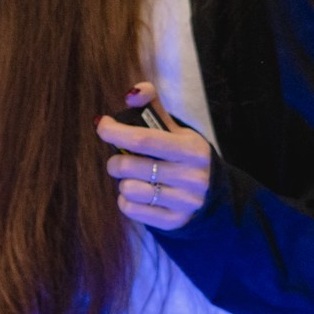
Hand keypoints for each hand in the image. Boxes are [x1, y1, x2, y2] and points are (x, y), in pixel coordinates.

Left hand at [97, 82, 210, 229]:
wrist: (211, 197)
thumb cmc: (185, 158)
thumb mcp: (177, 133)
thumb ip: (153, 110)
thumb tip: (132, 91)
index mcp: (192, 150)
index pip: (144, 139)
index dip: (116, 131)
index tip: (102, 124)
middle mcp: (191, 177)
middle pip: (129, 165)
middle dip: (116, 160)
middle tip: (122, 159)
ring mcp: (183, 202)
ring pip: (127, 189)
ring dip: (124, 182)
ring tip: (137, 178)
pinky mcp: (172, 221)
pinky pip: (129, 209)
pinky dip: (126, 200)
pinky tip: (140, 194)